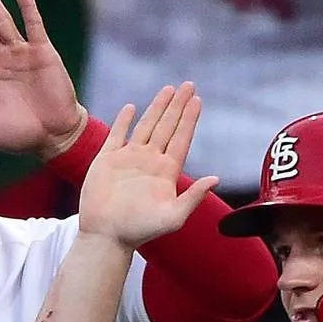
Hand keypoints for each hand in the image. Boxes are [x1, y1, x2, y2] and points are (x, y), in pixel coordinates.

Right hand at [76, 84, 218, 247]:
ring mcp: (128, 159)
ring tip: (168, 89)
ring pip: (146, 126)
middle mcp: (149, 161)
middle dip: (178, 105)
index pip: (181, 139)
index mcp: (166, 172)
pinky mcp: (107, 160)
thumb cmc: (139, 231)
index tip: (197, 100)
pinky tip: (132, 107)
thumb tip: (216, 179)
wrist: (106, 236)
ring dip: (157, 107)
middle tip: (189, 85)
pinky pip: (117, 135)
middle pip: (167, 126)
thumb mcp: (173, 217)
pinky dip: (124, 120)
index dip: (189, 119)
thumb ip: (193, 197)